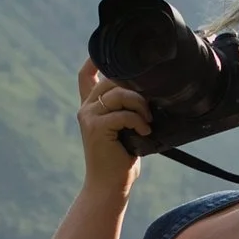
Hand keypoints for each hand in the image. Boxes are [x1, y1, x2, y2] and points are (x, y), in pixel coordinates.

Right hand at [77, 60, 150, 191]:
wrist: (109, 185)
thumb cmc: (122, 158)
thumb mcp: (126, 129)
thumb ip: (128, 108)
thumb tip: (152, 91)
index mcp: (92, 106)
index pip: (86, 75)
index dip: (95, 59)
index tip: (112, 53)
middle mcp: (86, 108)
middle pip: (111, 79)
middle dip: (136, 87)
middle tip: (150, 107)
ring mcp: (88, 116)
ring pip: (119, 94)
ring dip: (140, 104)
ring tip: (148, 120)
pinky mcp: (95, 127)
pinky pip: (123, 113)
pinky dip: (138, 121)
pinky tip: (145, 131)